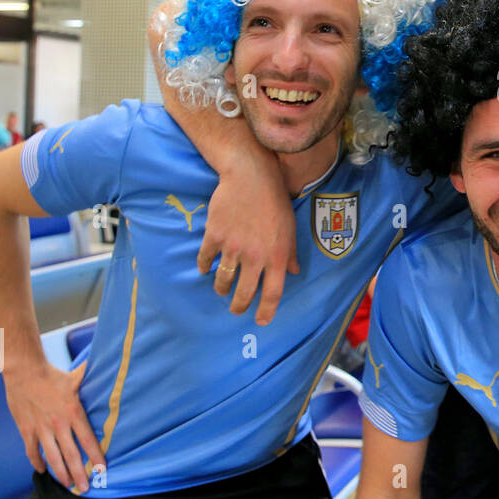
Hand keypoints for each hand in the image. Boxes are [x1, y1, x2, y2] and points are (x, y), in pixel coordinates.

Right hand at [3, 359, 103, 492]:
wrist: (24, 372)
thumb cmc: (53, 375)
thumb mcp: (77, 377)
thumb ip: (94, 380)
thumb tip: (112, 368)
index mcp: (73, 412)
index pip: (88, 439)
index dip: (96, 456)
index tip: (102, 469)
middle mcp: (58, 424)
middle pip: (71, 455)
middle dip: (79, 473)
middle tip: (85, 488)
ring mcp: (40, 429)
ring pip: (52, 457)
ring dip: (60, 473)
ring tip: (68, 484)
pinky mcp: (26, 430)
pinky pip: (32, 451)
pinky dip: (36, 462)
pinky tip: (42, 470)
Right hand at [198, 157, 298, 324]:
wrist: (251, 177)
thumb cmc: (276, 202)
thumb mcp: (290, 229)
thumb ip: (291, 254)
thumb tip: (293, 272)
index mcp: (277, 256)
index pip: (273, 293)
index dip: (266, 311)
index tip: (261, 322)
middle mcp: (255, 256)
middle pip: (244, 293)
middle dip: (239, 307)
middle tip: (237, 310)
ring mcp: (233, 247)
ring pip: (223, 280)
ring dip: (222, 288)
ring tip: (222, 289)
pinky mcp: (214, 236)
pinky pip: (205, 260)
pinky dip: (205, 266)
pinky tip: (206, 268)